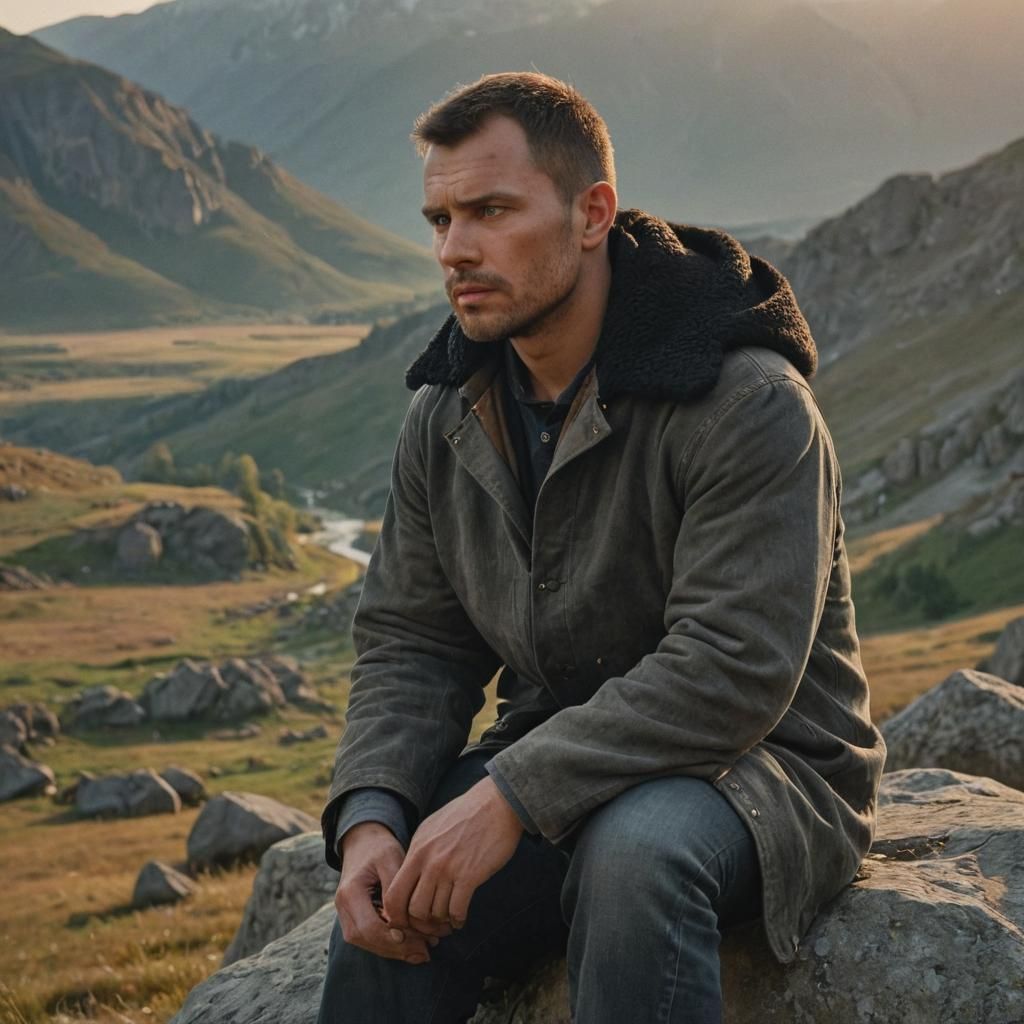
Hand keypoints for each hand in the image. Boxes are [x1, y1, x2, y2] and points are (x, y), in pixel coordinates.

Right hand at [334, 822, 444, 964]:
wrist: (363, 841)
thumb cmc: (379, 847)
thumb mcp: (390, 858)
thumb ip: (394, 889)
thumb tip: (401, 922)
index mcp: (349, 892)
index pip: (369, 927)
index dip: (394, 938)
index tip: (421, 940)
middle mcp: (342, 907)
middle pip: (367, 940)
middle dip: (397, 949)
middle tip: (426, 951)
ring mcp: (345, 914)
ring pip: (367, 943)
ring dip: (395, 950)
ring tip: (423, 951)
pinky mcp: (353, 918)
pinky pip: (369, 938)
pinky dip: (390, 945)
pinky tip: (412, 946)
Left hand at [383, 776, 524, 934]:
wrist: (496, 803)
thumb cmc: (467, 814)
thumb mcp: (433, 827)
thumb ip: (420, 851)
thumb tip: (411, 874)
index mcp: (417, 849)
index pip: (394, 893)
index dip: (396, 914)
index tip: (407, 921)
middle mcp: (429, 861)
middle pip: (412, 909)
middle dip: (421, 924)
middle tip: (430, 926)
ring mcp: (448, 869)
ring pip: (435, 913)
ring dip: (442, 922)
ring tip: (447, 920)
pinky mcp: (470, 875)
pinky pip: (457, 910)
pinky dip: (458, 920)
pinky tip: (461, 918)